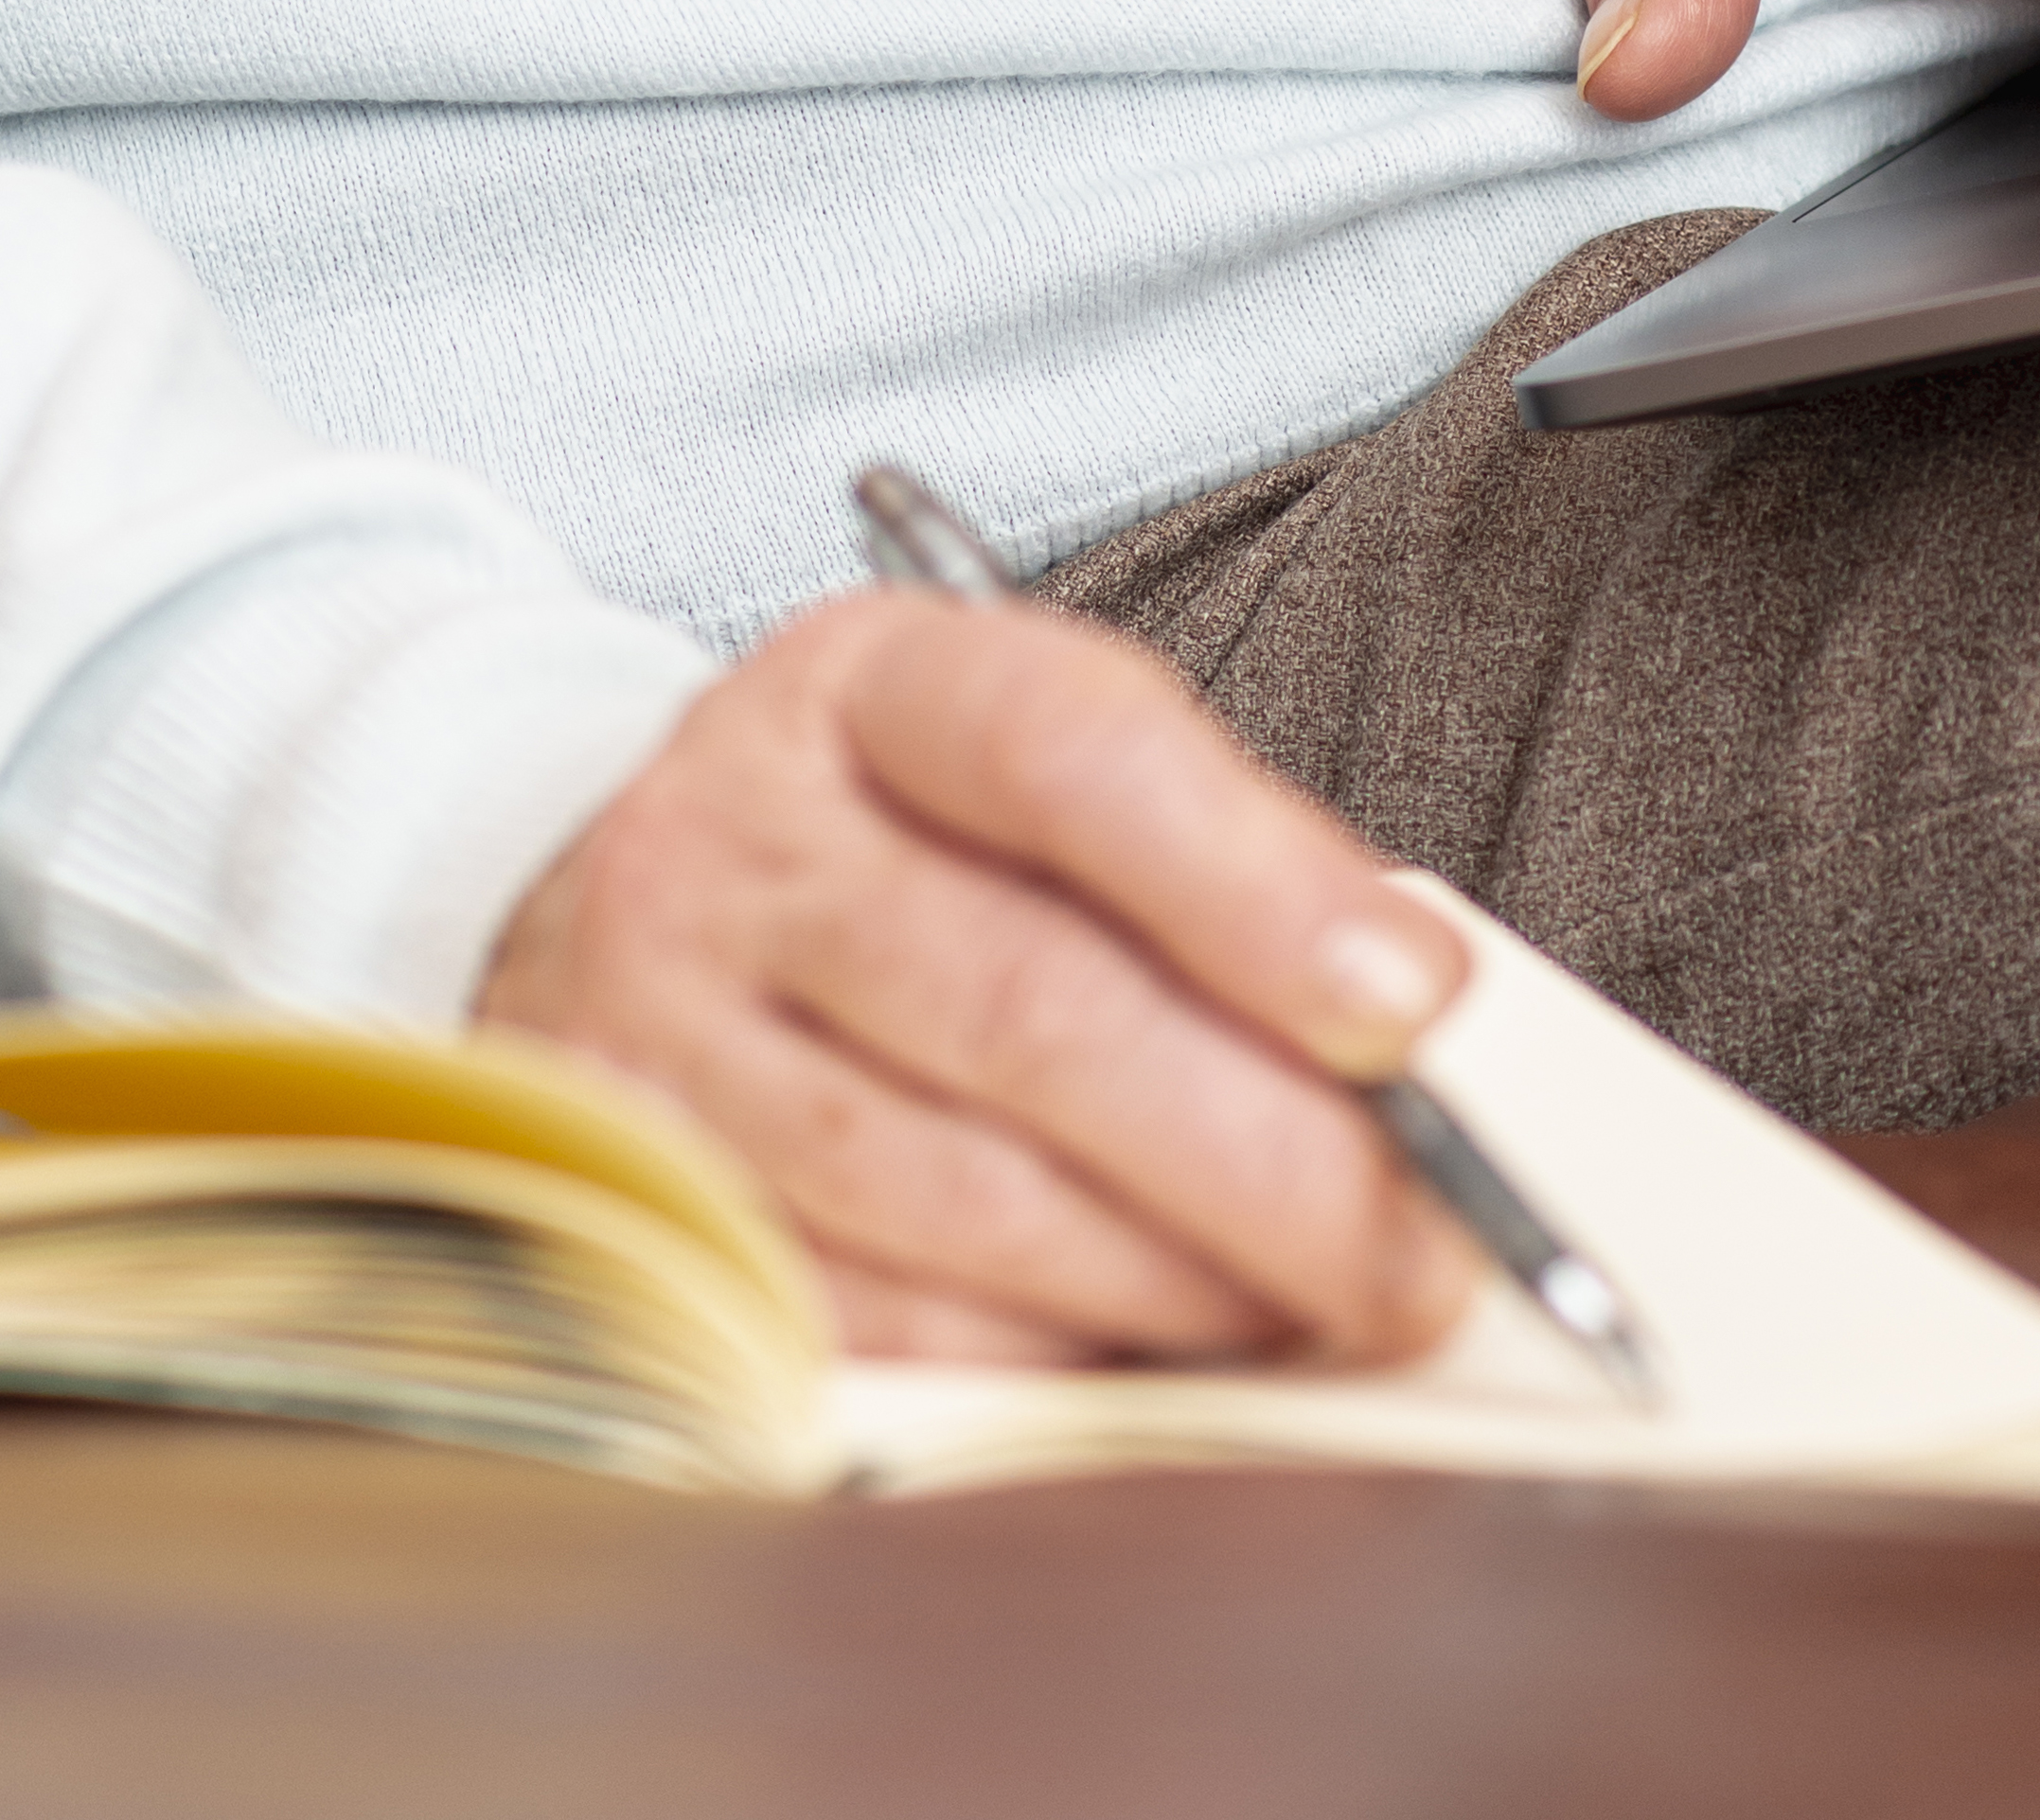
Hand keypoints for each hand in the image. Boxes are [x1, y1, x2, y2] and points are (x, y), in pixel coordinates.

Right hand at [475, 591, 1479, 1368]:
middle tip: (1422, 1239)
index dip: (1255, 886)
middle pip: (1030, 1007)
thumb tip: (1403, 1023)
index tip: (1416, 1003)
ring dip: (1184, 1276)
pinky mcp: (659, 1225)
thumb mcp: (1018, 770)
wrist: (617, 924)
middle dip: (1269, 1152)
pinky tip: (1152, 1339)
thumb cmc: (888, 848)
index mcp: (859, 690)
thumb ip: (1203, 863)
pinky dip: (1055, 1350)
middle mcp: (737, 848)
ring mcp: (671, 1042)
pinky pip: (891, 1325)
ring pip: (969, 1193)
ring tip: (1313, 1296)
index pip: (1064, 753)